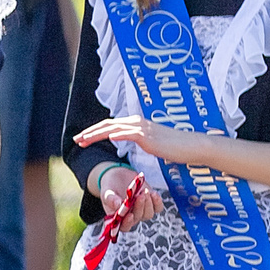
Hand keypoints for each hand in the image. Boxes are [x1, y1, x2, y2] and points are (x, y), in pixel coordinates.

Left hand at [73, 116, 208, 170]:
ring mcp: (143, 128)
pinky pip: (129, 134)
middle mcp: (138, 122)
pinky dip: (117, 134)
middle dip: (90, 132)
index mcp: (138, 124)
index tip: (83, 138)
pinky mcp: (148, 136)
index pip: (111, 125)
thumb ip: (141, 140)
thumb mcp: (154, 143)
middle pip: (108, 124)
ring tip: (83, 140)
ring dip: (96, 134)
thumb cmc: (176, 147)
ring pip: (113, 128)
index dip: (95, 131)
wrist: (192, 146)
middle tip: (76, 140)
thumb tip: (132, 142)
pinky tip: (108, 137)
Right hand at [93, 164, 164, 229]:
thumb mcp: (107, 192)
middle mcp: (130, 216)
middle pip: (138, 218)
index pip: (124, 227)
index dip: (128, 223)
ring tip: (144, 191)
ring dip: (148, 203)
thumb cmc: (111, 187)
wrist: (120, 176)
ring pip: (149, 214)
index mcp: (117, 218)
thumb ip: (110, 199)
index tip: (130, 215)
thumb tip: (118, 205)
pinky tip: (153, 193)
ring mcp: (141, 210)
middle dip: (139, 207)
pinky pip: (158, 208)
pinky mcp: (150, 204)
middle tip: (139, 195)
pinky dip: (157, 201)